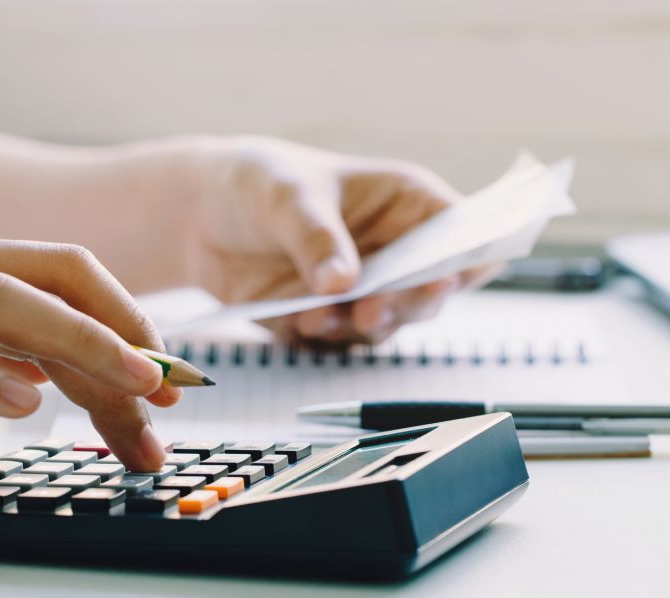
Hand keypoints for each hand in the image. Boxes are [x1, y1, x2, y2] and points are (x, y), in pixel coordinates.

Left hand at [185, 136, 502, 343]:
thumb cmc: (261, 183)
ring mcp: (367, 290)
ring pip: (389, 323)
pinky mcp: (333, 320)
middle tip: (372, 310)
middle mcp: (396, 252)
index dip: (468, 256)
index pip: (461, 232)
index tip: (446, 276)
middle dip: (405, 304)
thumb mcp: (288, 197)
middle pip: (432, 290)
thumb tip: (342, 283)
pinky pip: (341, 341)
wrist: (202, 215)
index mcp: (407, 204)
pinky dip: (325, 337)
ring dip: (359, 326)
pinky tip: (301, 321)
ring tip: (318, 315)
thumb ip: (317, 237)